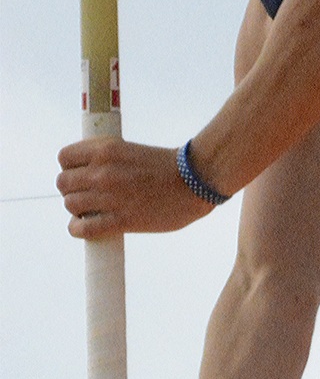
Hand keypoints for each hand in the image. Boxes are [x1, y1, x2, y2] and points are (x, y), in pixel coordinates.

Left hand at [57, 137, 215, 236]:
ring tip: (91, 210)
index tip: (80, 174)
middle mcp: (103, 172)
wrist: (196, 181)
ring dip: (77, 209)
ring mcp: (110, 197)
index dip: (70, 167)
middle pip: (63, 183)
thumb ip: (107, 158)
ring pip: (71, 205)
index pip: (64, 157)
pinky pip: (83, 228)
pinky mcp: (120, 221)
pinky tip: (83, 227)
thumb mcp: (130, 150)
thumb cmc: (168, 166)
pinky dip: (78, 229)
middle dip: (72, 189)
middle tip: (87, 194)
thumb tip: (85, 172)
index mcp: (106, 149)